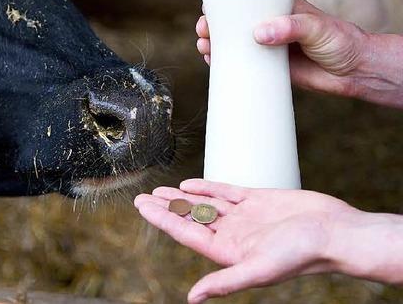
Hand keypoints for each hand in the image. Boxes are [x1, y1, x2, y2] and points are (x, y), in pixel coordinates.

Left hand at [134, 180, 357, 302]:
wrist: (336, 232)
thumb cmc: (302, 254)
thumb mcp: (258, 269)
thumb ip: (224, 281)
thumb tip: (193, 299)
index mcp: (228, 251)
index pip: (185, 232)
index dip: (162, 219)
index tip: (142, 207)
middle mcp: (233, 234)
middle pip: (190, 218)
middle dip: (166, 208)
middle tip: (142, 197)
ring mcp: (244, 216)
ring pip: (205, 204)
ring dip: (183, 197)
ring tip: (161, 191)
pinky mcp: (258, 200)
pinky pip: (226, 192)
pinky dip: (208, 188)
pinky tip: (191, 184)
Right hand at [196, 0, 369, 96]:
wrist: (356, 72)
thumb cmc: (342, 41)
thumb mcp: (317, 28)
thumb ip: (290, 27)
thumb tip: (259, 34)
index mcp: (279, 7)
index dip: (224, 1)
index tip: (209, 8)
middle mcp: (270, 24)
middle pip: (234, 21)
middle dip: (214, 24)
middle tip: (204, 31)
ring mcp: (268, 46)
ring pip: (234, 43)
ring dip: (215, 44)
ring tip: (205, 47)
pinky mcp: (269, 67)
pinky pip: (243, 64)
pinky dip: (226, 63)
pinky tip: (213, 62)